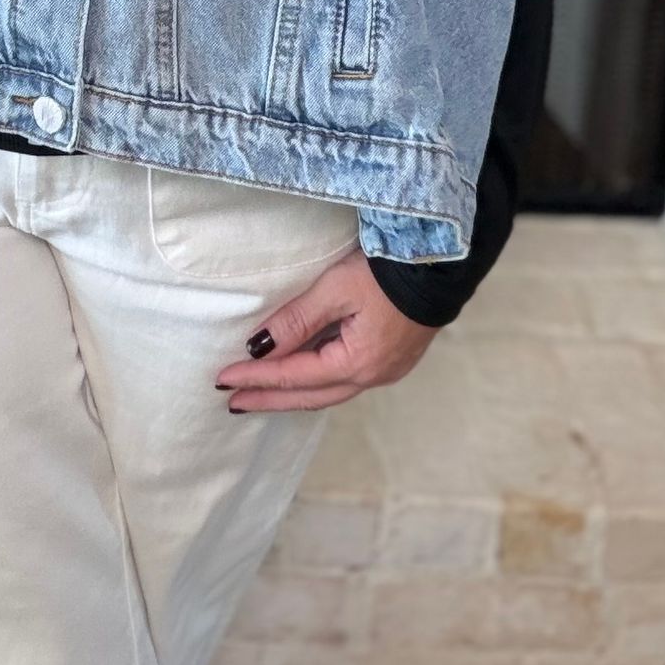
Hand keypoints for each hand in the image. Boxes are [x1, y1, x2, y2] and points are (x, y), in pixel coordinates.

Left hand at [213, 245, 440, 411]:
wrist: (442, 264)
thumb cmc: (390, 273)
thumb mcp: (337, 289)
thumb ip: (297, 319)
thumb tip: (258, 346)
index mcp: (357, 363)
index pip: (294, 376)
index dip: (256, 377)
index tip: (222, 378)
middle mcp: (372, 376)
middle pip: (310, 396)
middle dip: (269, 399)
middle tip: (233, 400)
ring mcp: (386, 370)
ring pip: (328, 391)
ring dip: (293, 393)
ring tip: (261, 394)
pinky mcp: (392, 358)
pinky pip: (344, 379)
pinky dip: (316, 382)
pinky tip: (302, 377)